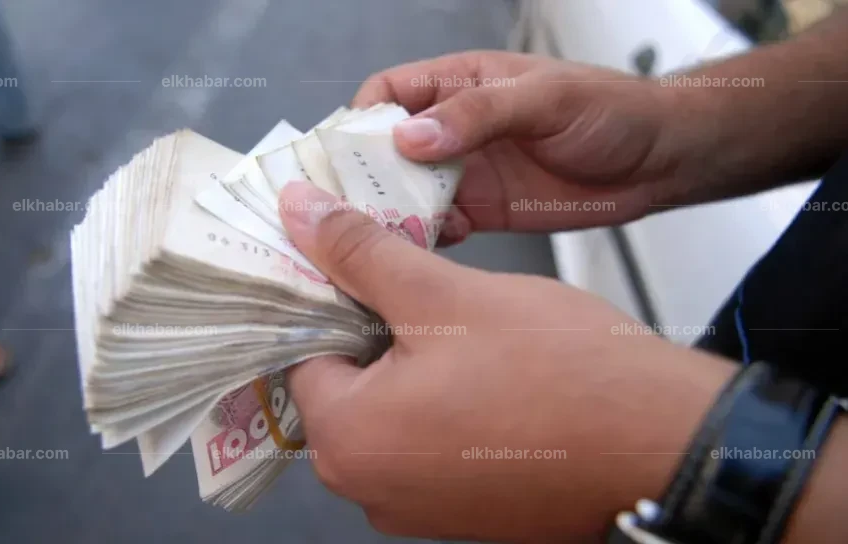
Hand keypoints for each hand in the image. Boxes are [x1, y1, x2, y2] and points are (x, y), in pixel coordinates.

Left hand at [278, 181, 734, 541]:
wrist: (665, 443)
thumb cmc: (559, 371)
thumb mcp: (443, 294)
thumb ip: (360, 252)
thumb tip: (301, 213)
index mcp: (348, 440)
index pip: (302, 349)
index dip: (329, 294)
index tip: (354, 259)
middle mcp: (370, 488)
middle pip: (344, 382)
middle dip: (374, 328)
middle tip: (415, 282)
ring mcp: (418, 506)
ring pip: (390, 410)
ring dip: (412, 362)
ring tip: (458, 322)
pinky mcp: (464, 508)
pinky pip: (429, 441)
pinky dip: (443, 400)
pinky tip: (484, 367)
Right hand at [353, 51, 710, 242]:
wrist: (658, 160)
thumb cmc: (607, 110)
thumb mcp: (543, 100)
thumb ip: (478, 117)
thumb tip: (408, 139)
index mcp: (459, 85)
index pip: (388, 94)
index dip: (360, 120)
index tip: (343, 155)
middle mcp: (452, 130)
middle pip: (385, 150)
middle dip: (362, 176)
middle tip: (345, 210)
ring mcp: (466, 173)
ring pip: (406, 192)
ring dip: (390, 213)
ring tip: (379, 237)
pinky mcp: (483, 211)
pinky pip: (439, 225)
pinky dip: (427, 238)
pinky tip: (433, 245)